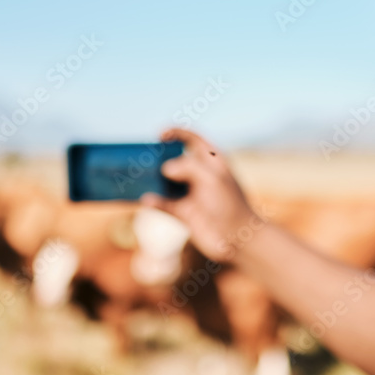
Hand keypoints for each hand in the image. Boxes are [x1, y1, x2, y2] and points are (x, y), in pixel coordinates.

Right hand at [140, 128, 263, 262]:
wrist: (237, 241)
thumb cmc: (230, 206)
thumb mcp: (212, 179)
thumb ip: (188, 166)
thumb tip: (165, 168)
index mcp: (212, 161)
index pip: (193, 139)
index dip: (176, 133)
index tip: (160, 135)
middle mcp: (200, 175)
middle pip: (175, 159)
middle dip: (159, 156)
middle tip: (144, 157)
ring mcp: (191, 194)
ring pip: (165, 182)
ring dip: (152, 179)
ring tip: (137, 175)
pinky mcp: (184, 213)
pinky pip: (163, 203)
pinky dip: (153, 200)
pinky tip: (146, 199)